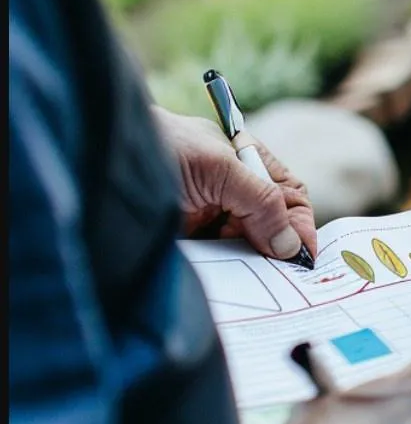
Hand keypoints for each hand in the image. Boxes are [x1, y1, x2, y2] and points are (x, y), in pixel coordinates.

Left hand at [152, 107, 316, 261]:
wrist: (95, 159)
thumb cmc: (157, 147)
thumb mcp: (218, 169)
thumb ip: (261, 201)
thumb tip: (291, 245)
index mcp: (247, 163)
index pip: (290, 196)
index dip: (300, 224)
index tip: (303, 255)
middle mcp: (232, 190)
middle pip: (273, 225)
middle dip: (278, 248)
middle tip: (280, 273)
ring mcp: (210, 216)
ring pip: (248, 247)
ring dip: (252, 263)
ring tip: (251, 274)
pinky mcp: (190, 240)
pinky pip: (220, 261)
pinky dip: (227, 271)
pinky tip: (226, 276)